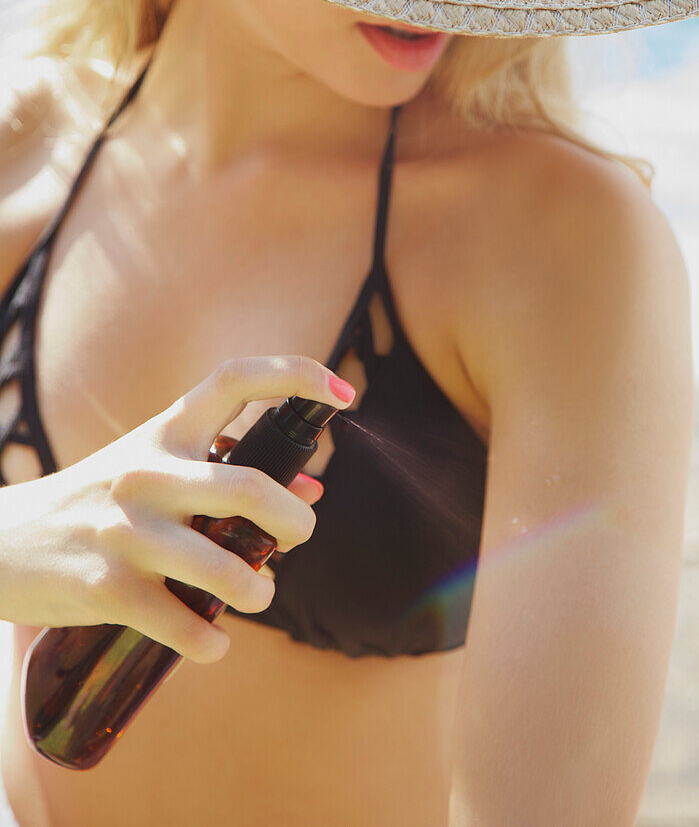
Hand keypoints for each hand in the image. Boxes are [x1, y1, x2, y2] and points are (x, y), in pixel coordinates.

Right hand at [0, 355, 353, 662]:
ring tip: (257, 596)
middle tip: (299, 537)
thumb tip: (311, 494)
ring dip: (259, 592)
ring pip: (227, 569)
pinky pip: (184, 626)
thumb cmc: (97, 501)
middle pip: (250, 489)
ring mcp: (126, 530)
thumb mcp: (154, 469)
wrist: (1, 541)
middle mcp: (147, 472)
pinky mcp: (107, 587)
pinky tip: (213, 642)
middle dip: (295, 523)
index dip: (296, 376)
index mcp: (164, 431)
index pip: (236, 380)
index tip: (344, 394)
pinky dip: (211, 643)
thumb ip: (224, 473)